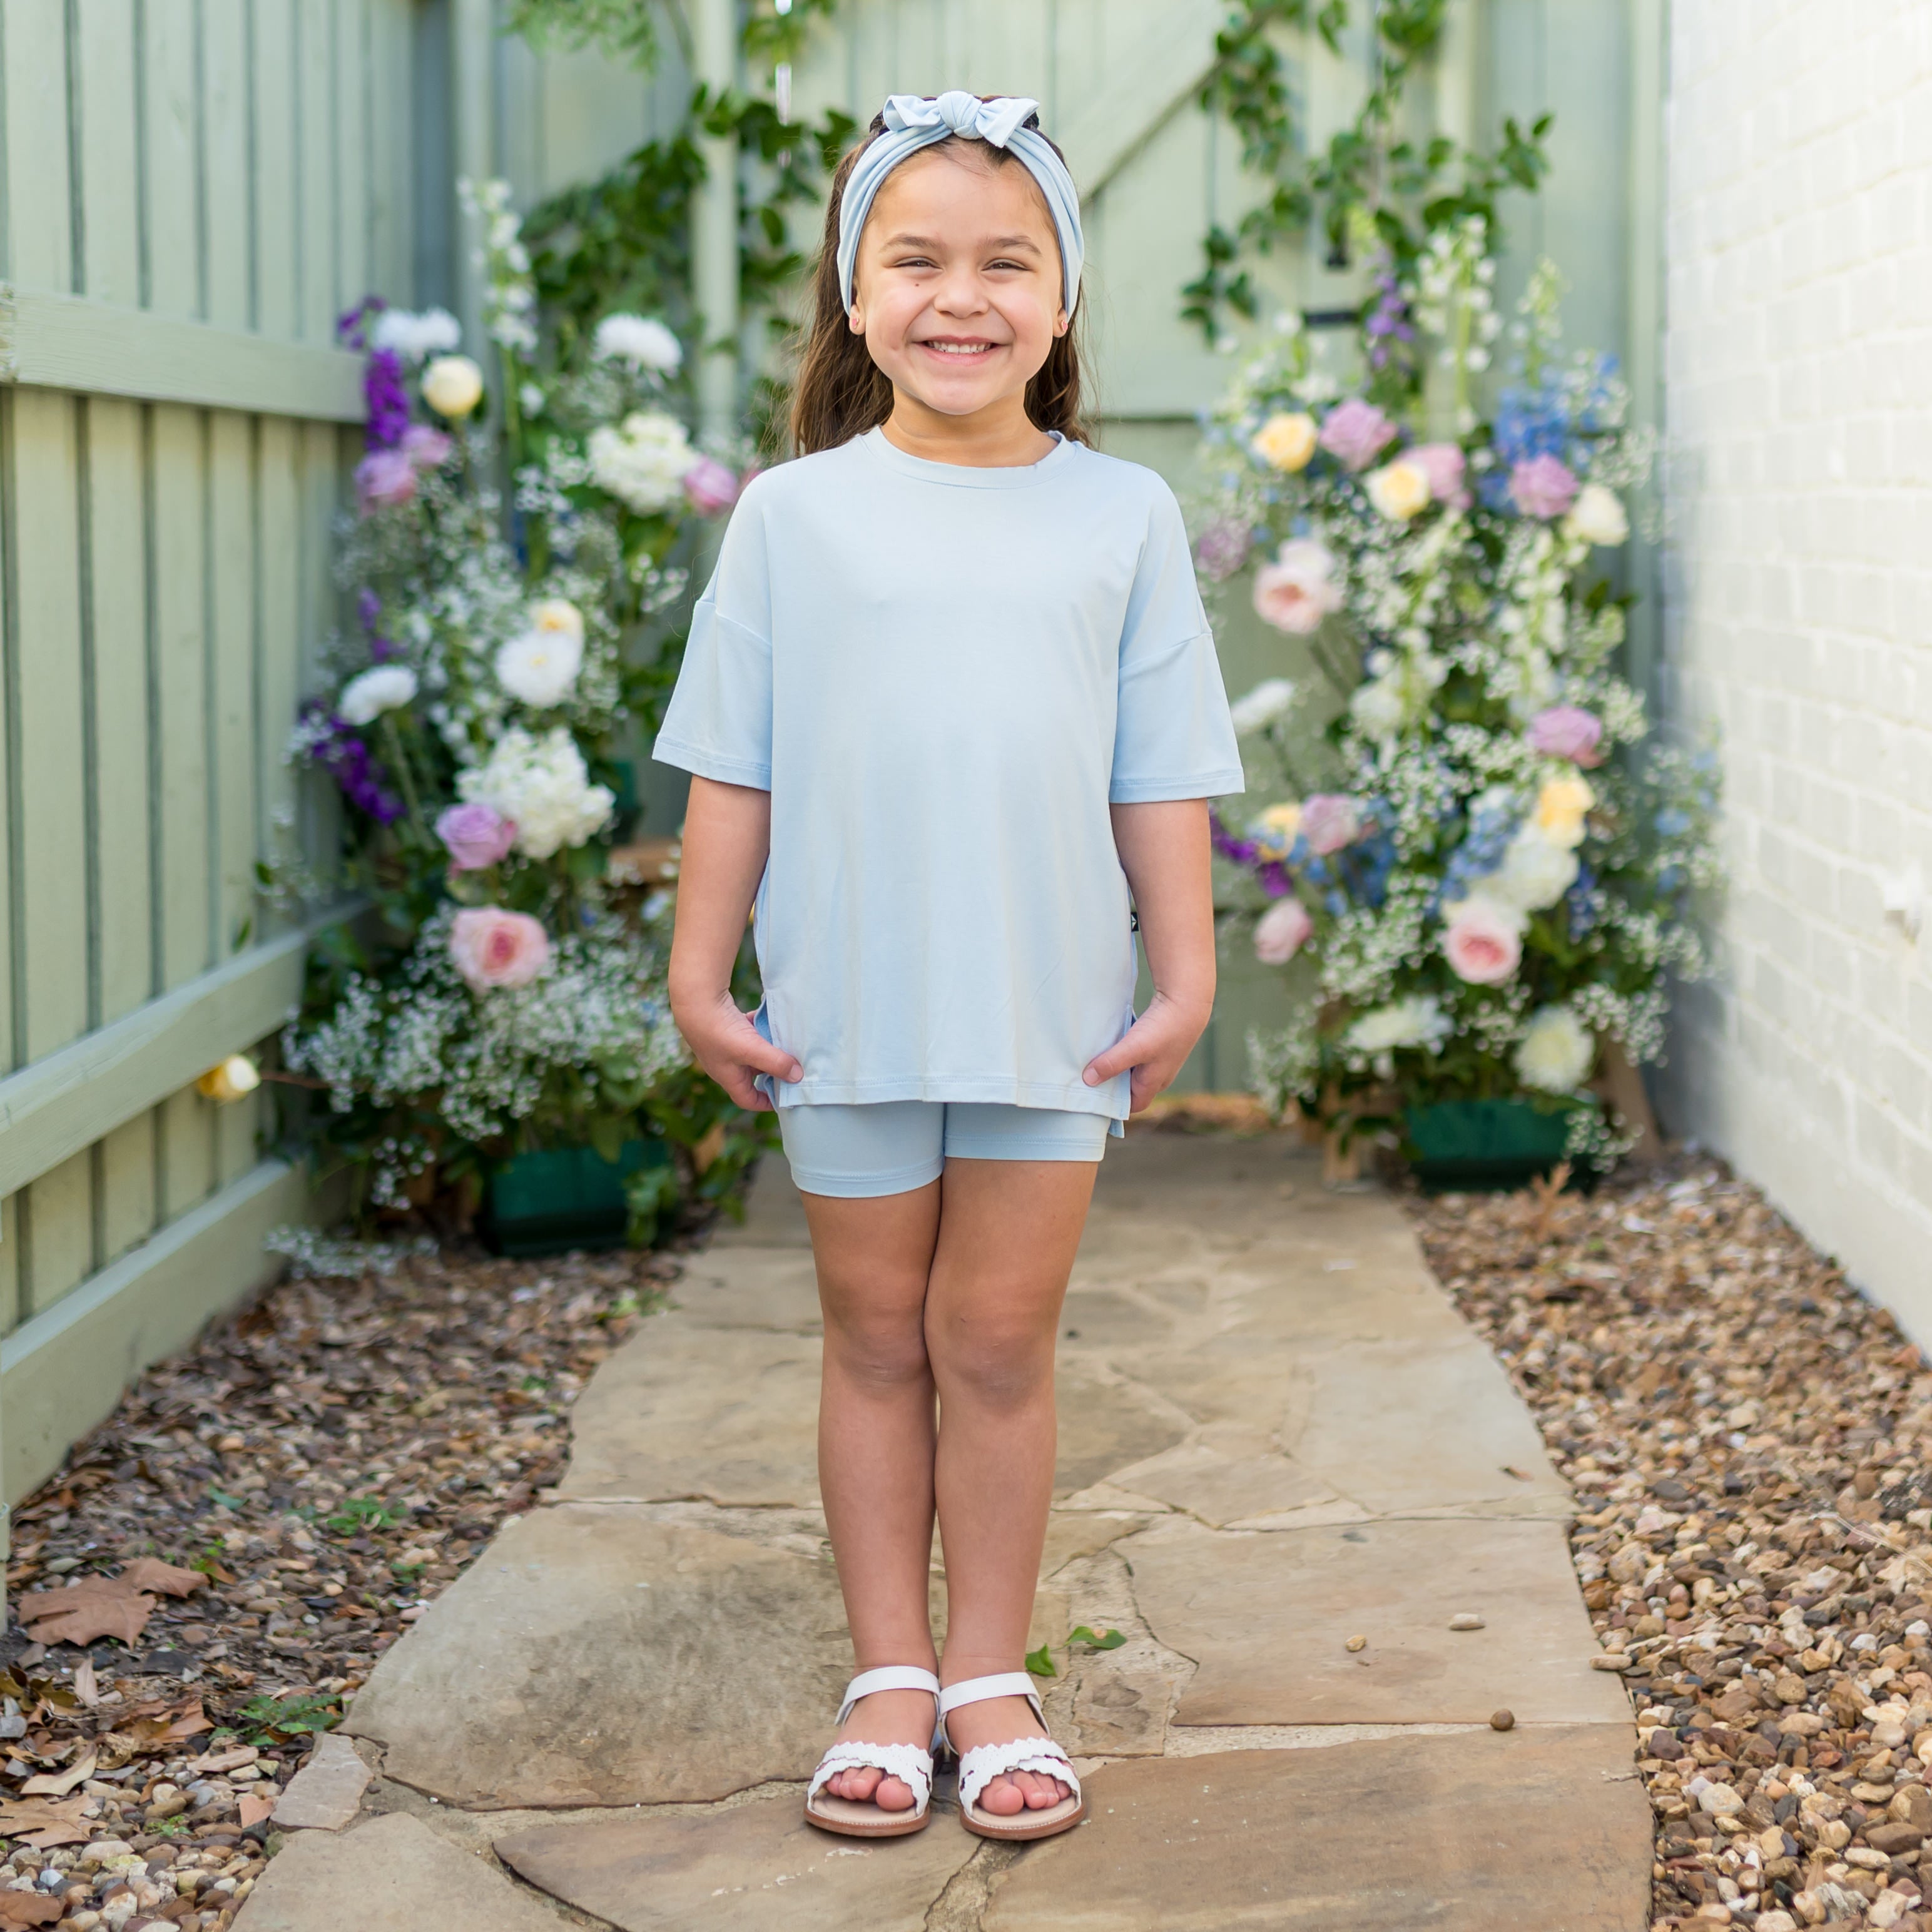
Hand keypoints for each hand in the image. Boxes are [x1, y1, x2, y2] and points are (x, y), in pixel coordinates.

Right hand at [670, 986, 801, 1111]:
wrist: (696, 999)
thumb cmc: (718, 1031)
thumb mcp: (751, 1051)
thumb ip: (776, 1063)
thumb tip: (798, 1077)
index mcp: (729, 1077)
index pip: (748, 1099)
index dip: (766, 1103)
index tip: (786, 1098)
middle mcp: (727, 1064)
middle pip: (754, 1074)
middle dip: (774, 1072)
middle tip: (796, 1068)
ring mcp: (726, 1044)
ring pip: (754, 1051)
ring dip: (770, 1049)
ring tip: (791, 1045)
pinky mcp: (728, 1025)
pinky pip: (750, 1031)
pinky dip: (762, 1028)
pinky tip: (774, 1020)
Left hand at [1080, 990, 1211, 1113]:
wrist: (1187, 1001)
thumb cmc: (1164, 1028)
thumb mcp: (1135, 1048)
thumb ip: (1111, 1064)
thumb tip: (1088, 1080)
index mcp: (1153, 1084)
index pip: (1132, 1105)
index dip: (1113, 1104)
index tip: (1092, 1095)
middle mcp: (1157, 1075)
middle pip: (1129, 1087)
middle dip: (1110, 1082)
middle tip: (1087, 1074)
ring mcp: (1157, 1058)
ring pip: (1131, 1067)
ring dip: (1114, 1063)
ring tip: (1094, 1057)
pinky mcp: (1156, 1042)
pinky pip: (1134, 1052)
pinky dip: (1122, 1049)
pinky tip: (1109, 1040)